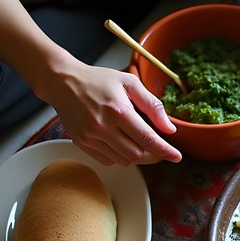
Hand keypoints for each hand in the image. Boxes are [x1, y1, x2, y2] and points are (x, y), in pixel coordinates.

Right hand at [38, 61, 181, 166]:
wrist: (62, 82)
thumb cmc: (98, 80)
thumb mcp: (129, 83)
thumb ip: (152, 105)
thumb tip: (169, 129)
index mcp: (118, 110)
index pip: (147, 139)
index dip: (165, 150)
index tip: (177, 156)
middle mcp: (102, 127)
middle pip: (137, 155)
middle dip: (154, 155)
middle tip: (160, 149)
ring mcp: (90, 137)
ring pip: (123, 160)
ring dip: (137, 155)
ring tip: (139, 141)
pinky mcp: (81, 143)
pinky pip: (108, 160)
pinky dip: (120, 156)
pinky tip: (121, 142)